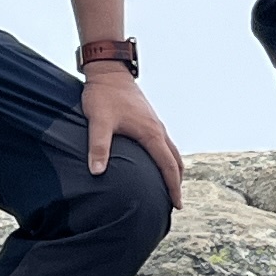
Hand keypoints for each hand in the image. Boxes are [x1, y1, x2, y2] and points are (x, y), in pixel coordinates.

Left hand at [83, 64, 184, 204]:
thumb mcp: (98, 121)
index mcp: (151, 133)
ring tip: (169, 186)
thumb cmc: (103, 95)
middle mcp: (158, 129)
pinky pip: (164, 144)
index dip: (173, 187)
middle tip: (175, 203)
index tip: (178, 205)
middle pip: (176, 161)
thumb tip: (97, 172)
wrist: (109, 71)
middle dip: (177, 182)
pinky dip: (167, 158)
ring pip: (171, 151)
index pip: (168, 166)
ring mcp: (155, 123)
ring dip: (174, 170)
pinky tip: (156, 162)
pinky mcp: (148, 119)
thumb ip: (98, 146)